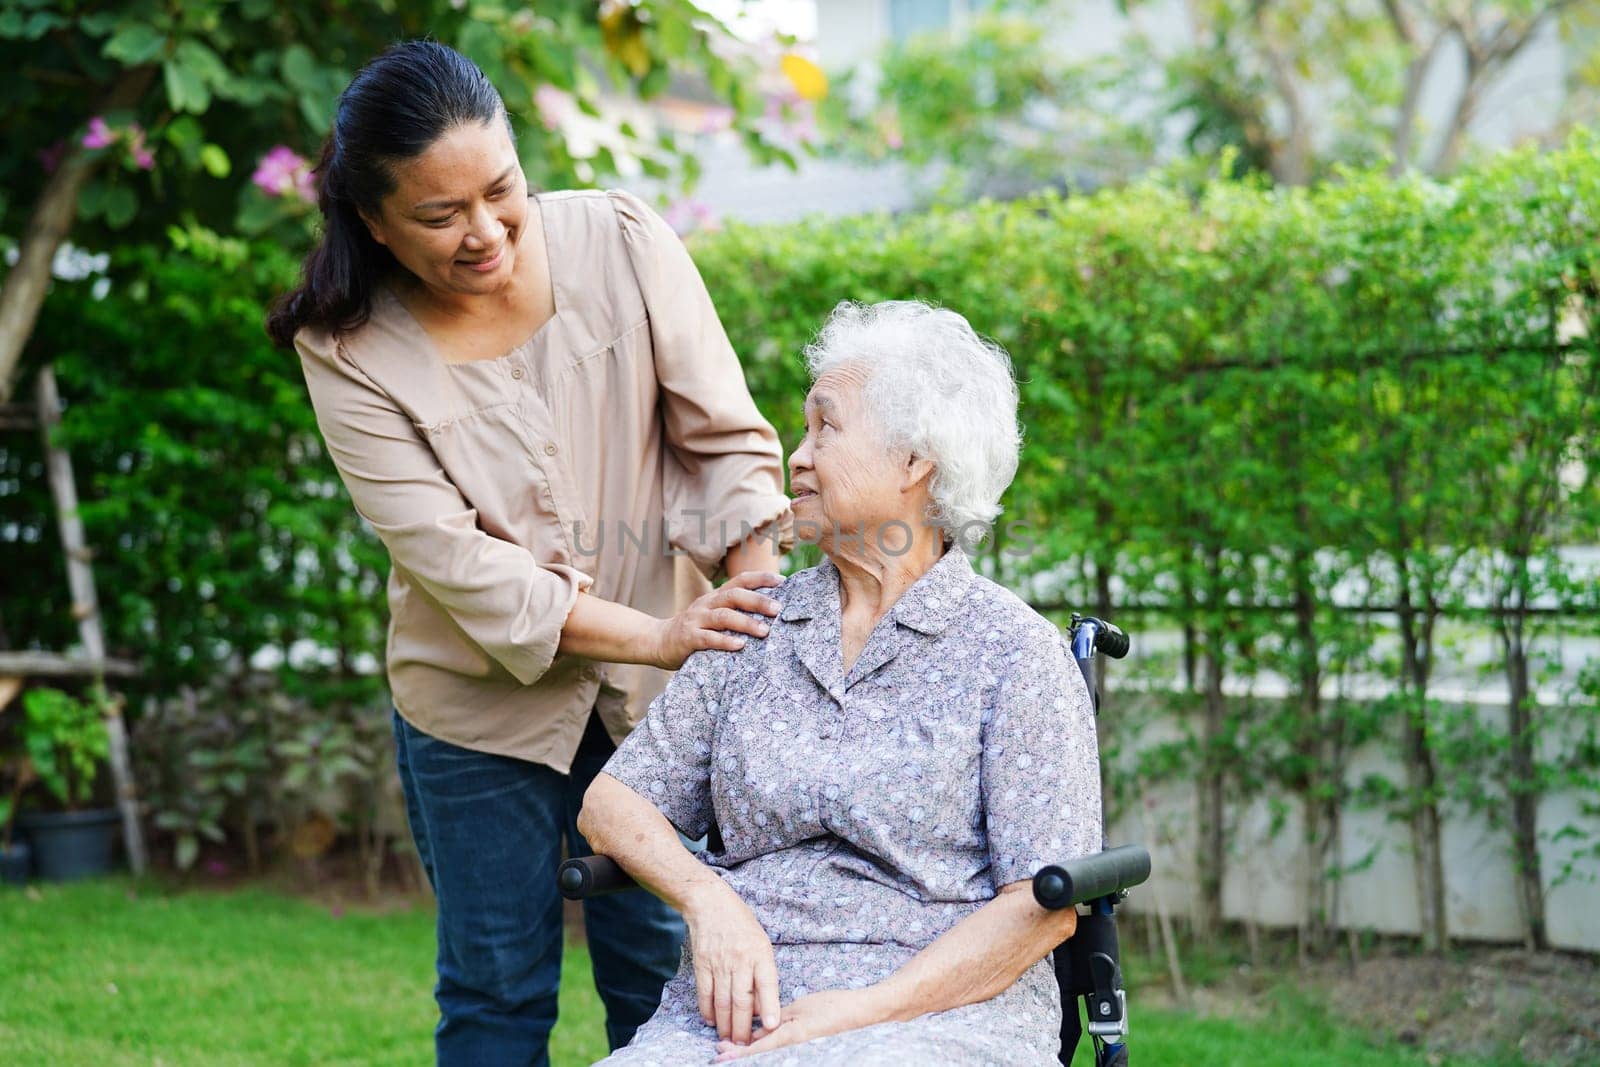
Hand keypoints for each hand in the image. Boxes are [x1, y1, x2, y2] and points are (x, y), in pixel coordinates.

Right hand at [650, 571, 782, 669]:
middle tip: (778, 610)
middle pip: (734, 596)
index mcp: (716, 597)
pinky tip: (740, 645)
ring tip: (765, 631)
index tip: (782, 580)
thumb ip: (735, 614)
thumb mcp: (714, 616)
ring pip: (723, 616)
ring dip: (746, 623)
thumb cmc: (696, 630)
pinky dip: (725, 641)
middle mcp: (707, 603)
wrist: (658, 641)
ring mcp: (696, 620)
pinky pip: (708, 638)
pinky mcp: (688, 638)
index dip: (761, 578)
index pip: (740, 580)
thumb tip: (772, 617)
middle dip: (758, 601)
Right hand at [683, 883, 783, 1046]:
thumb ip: (763, 973)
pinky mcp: (701, 964)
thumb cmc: (741, 925)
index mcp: (760, 952)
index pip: (766, 983)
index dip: (770, 1006)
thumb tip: (763, 1006)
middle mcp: (740, 959)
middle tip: (745, 1044)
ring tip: (730, 1039)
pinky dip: (708, 1011)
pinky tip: (712, 1021)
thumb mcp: (761, 943)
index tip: (772, 1026)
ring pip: (722, 1001)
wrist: (710, 904)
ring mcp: (719, 962)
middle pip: (742, 999)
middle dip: (744, 1026)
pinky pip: (705, 993)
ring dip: (726, 1024)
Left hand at [712, 987, 890, 1060]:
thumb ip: (778, 1019)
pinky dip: (765, 1048)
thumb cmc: (834, 1007)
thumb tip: (757, 1031)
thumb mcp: (801, 1009)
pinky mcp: (806, 1047)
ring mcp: (800, 1050)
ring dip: (750, 1053)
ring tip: (731, 1050)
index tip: (720, 1055)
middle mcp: (794, 1048)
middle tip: (719, 1054)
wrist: (862, 1012)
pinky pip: (780, 1050)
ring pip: (769, 1055)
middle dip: (739, 1056)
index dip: (738, 1054)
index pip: (758, 1050)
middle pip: (761, 1057)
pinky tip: (756, 1043)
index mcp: (791, 1038)